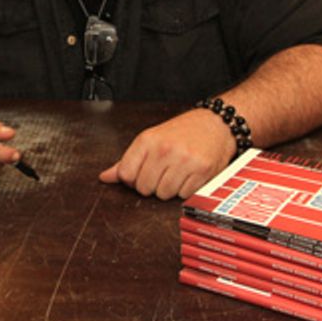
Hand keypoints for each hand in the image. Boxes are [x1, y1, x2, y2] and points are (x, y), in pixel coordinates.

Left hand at [99, 109, 234, 199]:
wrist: (216, 124)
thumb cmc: (183, 132)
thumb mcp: (151, 140)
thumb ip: (127, 161)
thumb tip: (105, 177)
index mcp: (148, 140)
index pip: (126, 175)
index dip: (133, 178)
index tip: (143, 171)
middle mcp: (165, 150)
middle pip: (144, 188)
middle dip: (152, 184)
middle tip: (164, 170)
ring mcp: (184, 161)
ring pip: (163, 194)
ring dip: (170, 188)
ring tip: (177, 172)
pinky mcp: (202, 172)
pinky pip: (184, 196)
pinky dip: (186, 190)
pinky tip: (190, 175)